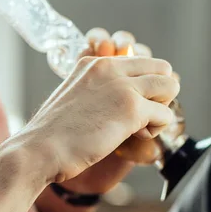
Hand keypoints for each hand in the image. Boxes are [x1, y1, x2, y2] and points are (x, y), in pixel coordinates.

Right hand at [21, 29, 178, 184]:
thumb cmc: (53, 134)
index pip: (141, 61)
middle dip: (159, 95)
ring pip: (170, 86)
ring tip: (139, 127)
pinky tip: (133, 137)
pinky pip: (165, 114)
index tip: (128, 107)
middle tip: (141, 116)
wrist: (40, 149)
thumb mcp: (74, 98)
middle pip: (162, 69)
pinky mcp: (132, 108)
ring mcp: (123, 86)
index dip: (144, 86)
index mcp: (95, 63)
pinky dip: (156, 130)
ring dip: (160, 110)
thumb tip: (116, 102)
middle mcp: (110, 67)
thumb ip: (97, 91)